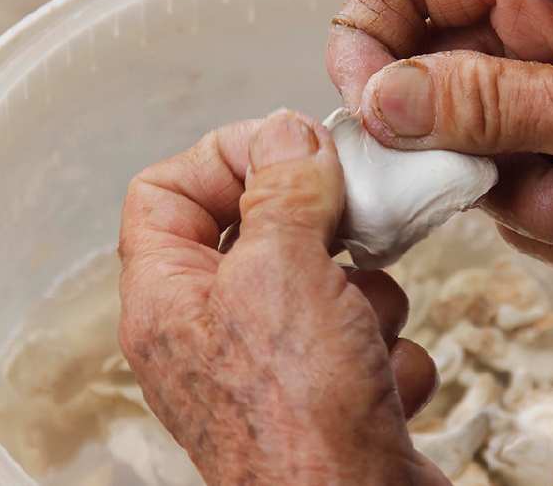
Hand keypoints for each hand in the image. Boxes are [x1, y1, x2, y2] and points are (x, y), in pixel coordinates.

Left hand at [118, 111, 447, 485]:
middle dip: (320, 227)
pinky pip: (364, 338)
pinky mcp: (330, 397)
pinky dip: (386, 352)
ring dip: (366, 297)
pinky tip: (382, 386)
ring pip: (326, 282)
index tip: (291, 146)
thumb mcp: (284, 271)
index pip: (166, 190)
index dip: (227, 155)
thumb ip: (281, 190)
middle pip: (260, 230)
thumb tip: (284, 133)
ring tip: (365, 332)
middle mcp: (212, 332)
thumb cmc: (300, 420)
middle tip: (353, 220)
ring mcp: (273, 368)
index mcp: (168, 297)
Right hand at [327, 0, 552, 270]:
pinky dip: (552, 221)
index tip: (364, 98)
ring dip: (517, 192)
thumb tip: (383, 99)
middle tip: (473, 174)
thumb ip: (484, 100)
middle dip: (446, 140)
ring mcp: (544, 107)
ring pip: (468, 154)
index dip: (369, 26)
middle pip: (428, 79)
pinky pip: (513, 200)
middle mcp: (533, 42)